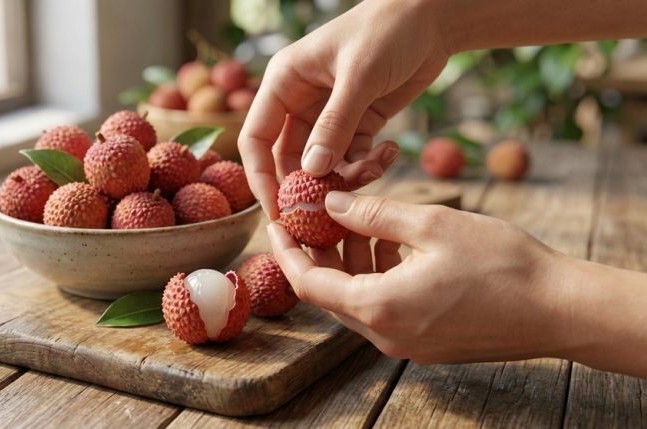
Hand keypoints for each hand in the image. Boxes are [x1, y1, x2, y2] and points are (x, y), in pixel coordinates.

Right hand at [239, 0, 448, 218]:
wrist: (433, 18)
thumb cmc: (388, 30)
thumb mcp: (359, 76)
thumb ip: (335, 125)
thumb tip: (313, 172)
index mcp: (284, 82)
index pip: (256, 138)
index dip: (261, 177)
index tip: (276, 210)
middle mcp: (301, 101)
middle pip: (289, 158)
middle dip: (309, 184)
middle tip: (330, 208)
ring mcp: (330, 115)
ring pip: (323, 164)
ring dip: (345, 176)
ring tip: (372, 169)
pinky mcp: (358, 123)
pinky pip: (352, 158)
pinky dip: (367, 164)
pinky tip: (390, 152)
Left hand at [267, 191, 574, 363]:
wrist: (559, 310)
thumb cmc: (502, 264)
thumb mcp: (431, 225)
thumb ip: (373, 213)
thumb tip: (331, 203)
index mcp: (378, 308)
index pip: (308, 282)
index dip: (286, 250)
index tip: (275, 222)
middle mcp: (384, 335)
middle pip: (329, 292)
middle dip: (318, 251)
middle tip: (316, 213)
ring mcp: (405, 344)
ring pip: (357, 299)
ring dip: (350, 262)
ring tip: (358, 219)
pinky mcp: (425, 343)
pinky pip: (382, 308)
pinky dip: (375, 276)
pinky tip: (390, 244)